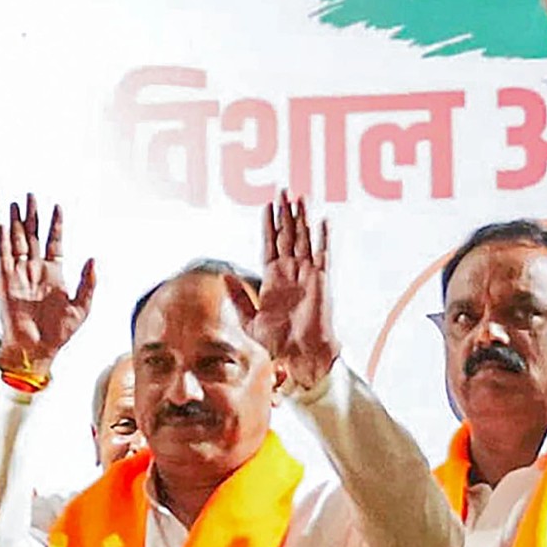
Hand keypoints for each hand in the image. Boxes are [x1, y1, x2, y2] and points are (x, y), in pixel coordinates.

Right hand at [0, 195, 96, 375]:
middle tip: (30, 195)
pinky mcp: (7, 283)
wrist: (37, 350)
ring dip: (15, 223)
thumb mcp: (82, 307)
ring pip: (17, 242)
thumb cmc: (60, 333)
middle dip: (32, 216)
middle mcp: (36, 270)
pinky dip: (2, 242)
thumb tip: (92, 259)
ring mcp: (20, 275)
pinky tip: (2, 226)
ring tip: (14, 204)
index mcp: (55, 274)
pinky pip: (4, 258)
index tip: (57, 206)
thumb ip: (88, 283)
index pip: (55, 242)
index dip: (56, 225)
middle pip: (33, 236)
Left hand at [253, 195, 336, 393]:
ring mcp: (307, 274)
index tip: (267, 205)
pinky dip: (322, 237)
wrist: (299, 357)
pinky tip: (321, 220)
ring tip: (299, 196)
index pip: (270, 244)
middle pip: (287, 235)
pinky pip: (322, 255)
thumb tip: (224, 277)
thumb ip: (238, 297)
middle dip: (285, 213)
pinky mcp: (321, 281)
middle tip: (283, 189)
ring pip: (304, 239)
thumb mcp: (249, 320)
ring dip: (302, 218)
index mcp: (274, 279)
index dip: (269, 225)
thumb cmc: (277, 342)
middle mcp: (291, 272)